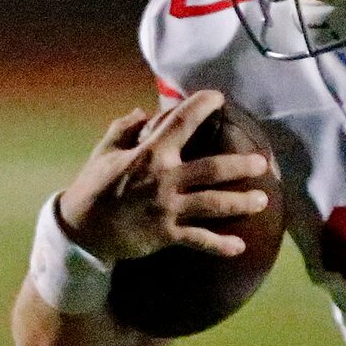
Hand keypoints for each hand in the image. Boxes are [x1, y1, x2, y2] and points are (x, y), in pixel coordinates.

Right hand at [56, 91, 270, 264]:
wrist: (81, 228)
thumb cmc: (94, 186)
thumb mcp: (105, 151)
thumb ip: (125, 129)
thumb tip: (142, 112)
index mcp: (149, 153)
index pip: (181, 123)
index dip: (201, 107)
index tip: (219, 98)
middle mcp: (164, 178)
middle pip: (213, 169)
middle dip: (241, 166)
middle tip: (263, 163)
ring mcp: (168, 207)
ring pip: (214, 204)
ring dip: (241, 203)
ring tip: (263, 201)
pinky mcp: (167, 234)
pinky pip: (199, 240)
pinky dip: (220, 245)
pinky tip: (240, 247)